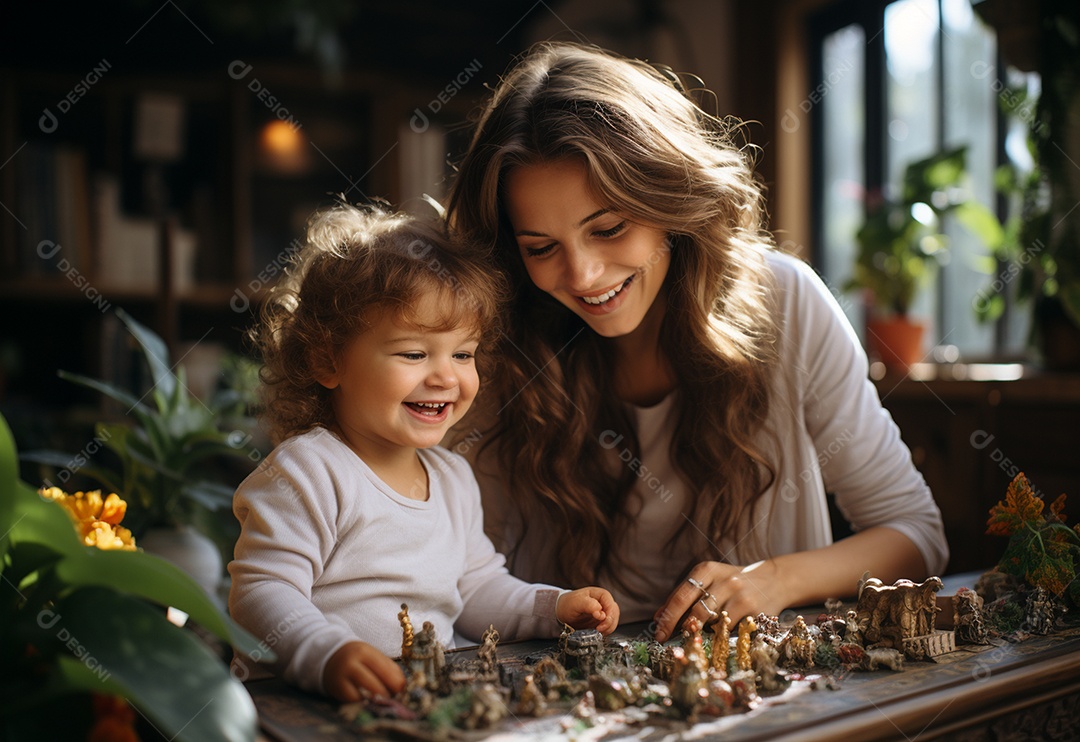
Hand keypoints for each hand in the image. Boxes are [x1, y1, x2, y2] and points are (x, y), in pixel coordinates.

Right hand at [322, 641, 405, 701]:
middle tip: (393, 698)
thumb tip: (402, 687)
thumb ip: (388, 668)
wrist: (328, 655)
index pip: (387, 671)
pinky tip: (369, 702)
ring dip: (377, 702)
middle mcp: (351, 664)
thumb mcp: (372, 655)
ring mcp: (341, 679)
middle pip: (377, 687)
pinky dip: (365, 704)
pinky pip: (355, 703)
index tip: (402, 689)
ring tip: (382, 701)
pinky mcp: (336, 692)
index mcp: (364, 651)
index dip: (398, 684)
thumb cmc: (358, 657)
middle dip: (388, 696)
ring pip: (365, 698)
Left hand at [555, 587, 619, 633]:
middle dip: (609, 625)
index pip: (612, 606)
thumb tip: (601, 613)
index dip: (609, 617)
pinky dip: (604, 632)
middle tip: (599, 631)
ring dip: (608, 629)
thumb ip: (588, 605)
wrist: (562, 611)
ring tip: (597, 632)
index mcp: (601, 595)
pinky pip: (608, 628)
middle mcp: (605, 603)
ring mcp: (604, 612)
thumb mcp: (576, 602)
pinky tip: (597, 633)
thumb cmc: (568, 604)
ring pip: (613, 622)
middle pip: (615, 615)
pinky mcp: (602, 622)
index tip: (600, 626)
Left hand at [652, 560, 786, 642]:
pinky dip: (721, 636)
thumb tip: (658, 617)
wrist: (773, 580)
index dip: (668, 616)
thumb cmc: (732, 584)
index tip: (658, 632)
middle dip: (679, 629)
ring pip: (713, 624)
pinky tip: (720, 634)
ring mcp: (741, 597)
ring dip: (702, 634)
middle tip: (667, 640)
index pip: (681, 595)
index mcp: (707, 570)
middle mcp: (724, 581)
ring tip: (695, 637)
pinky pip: (731, 631)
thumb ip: (684, 597)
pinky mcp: (755, 612)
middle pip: (695, 611)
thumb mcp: (708, 581)